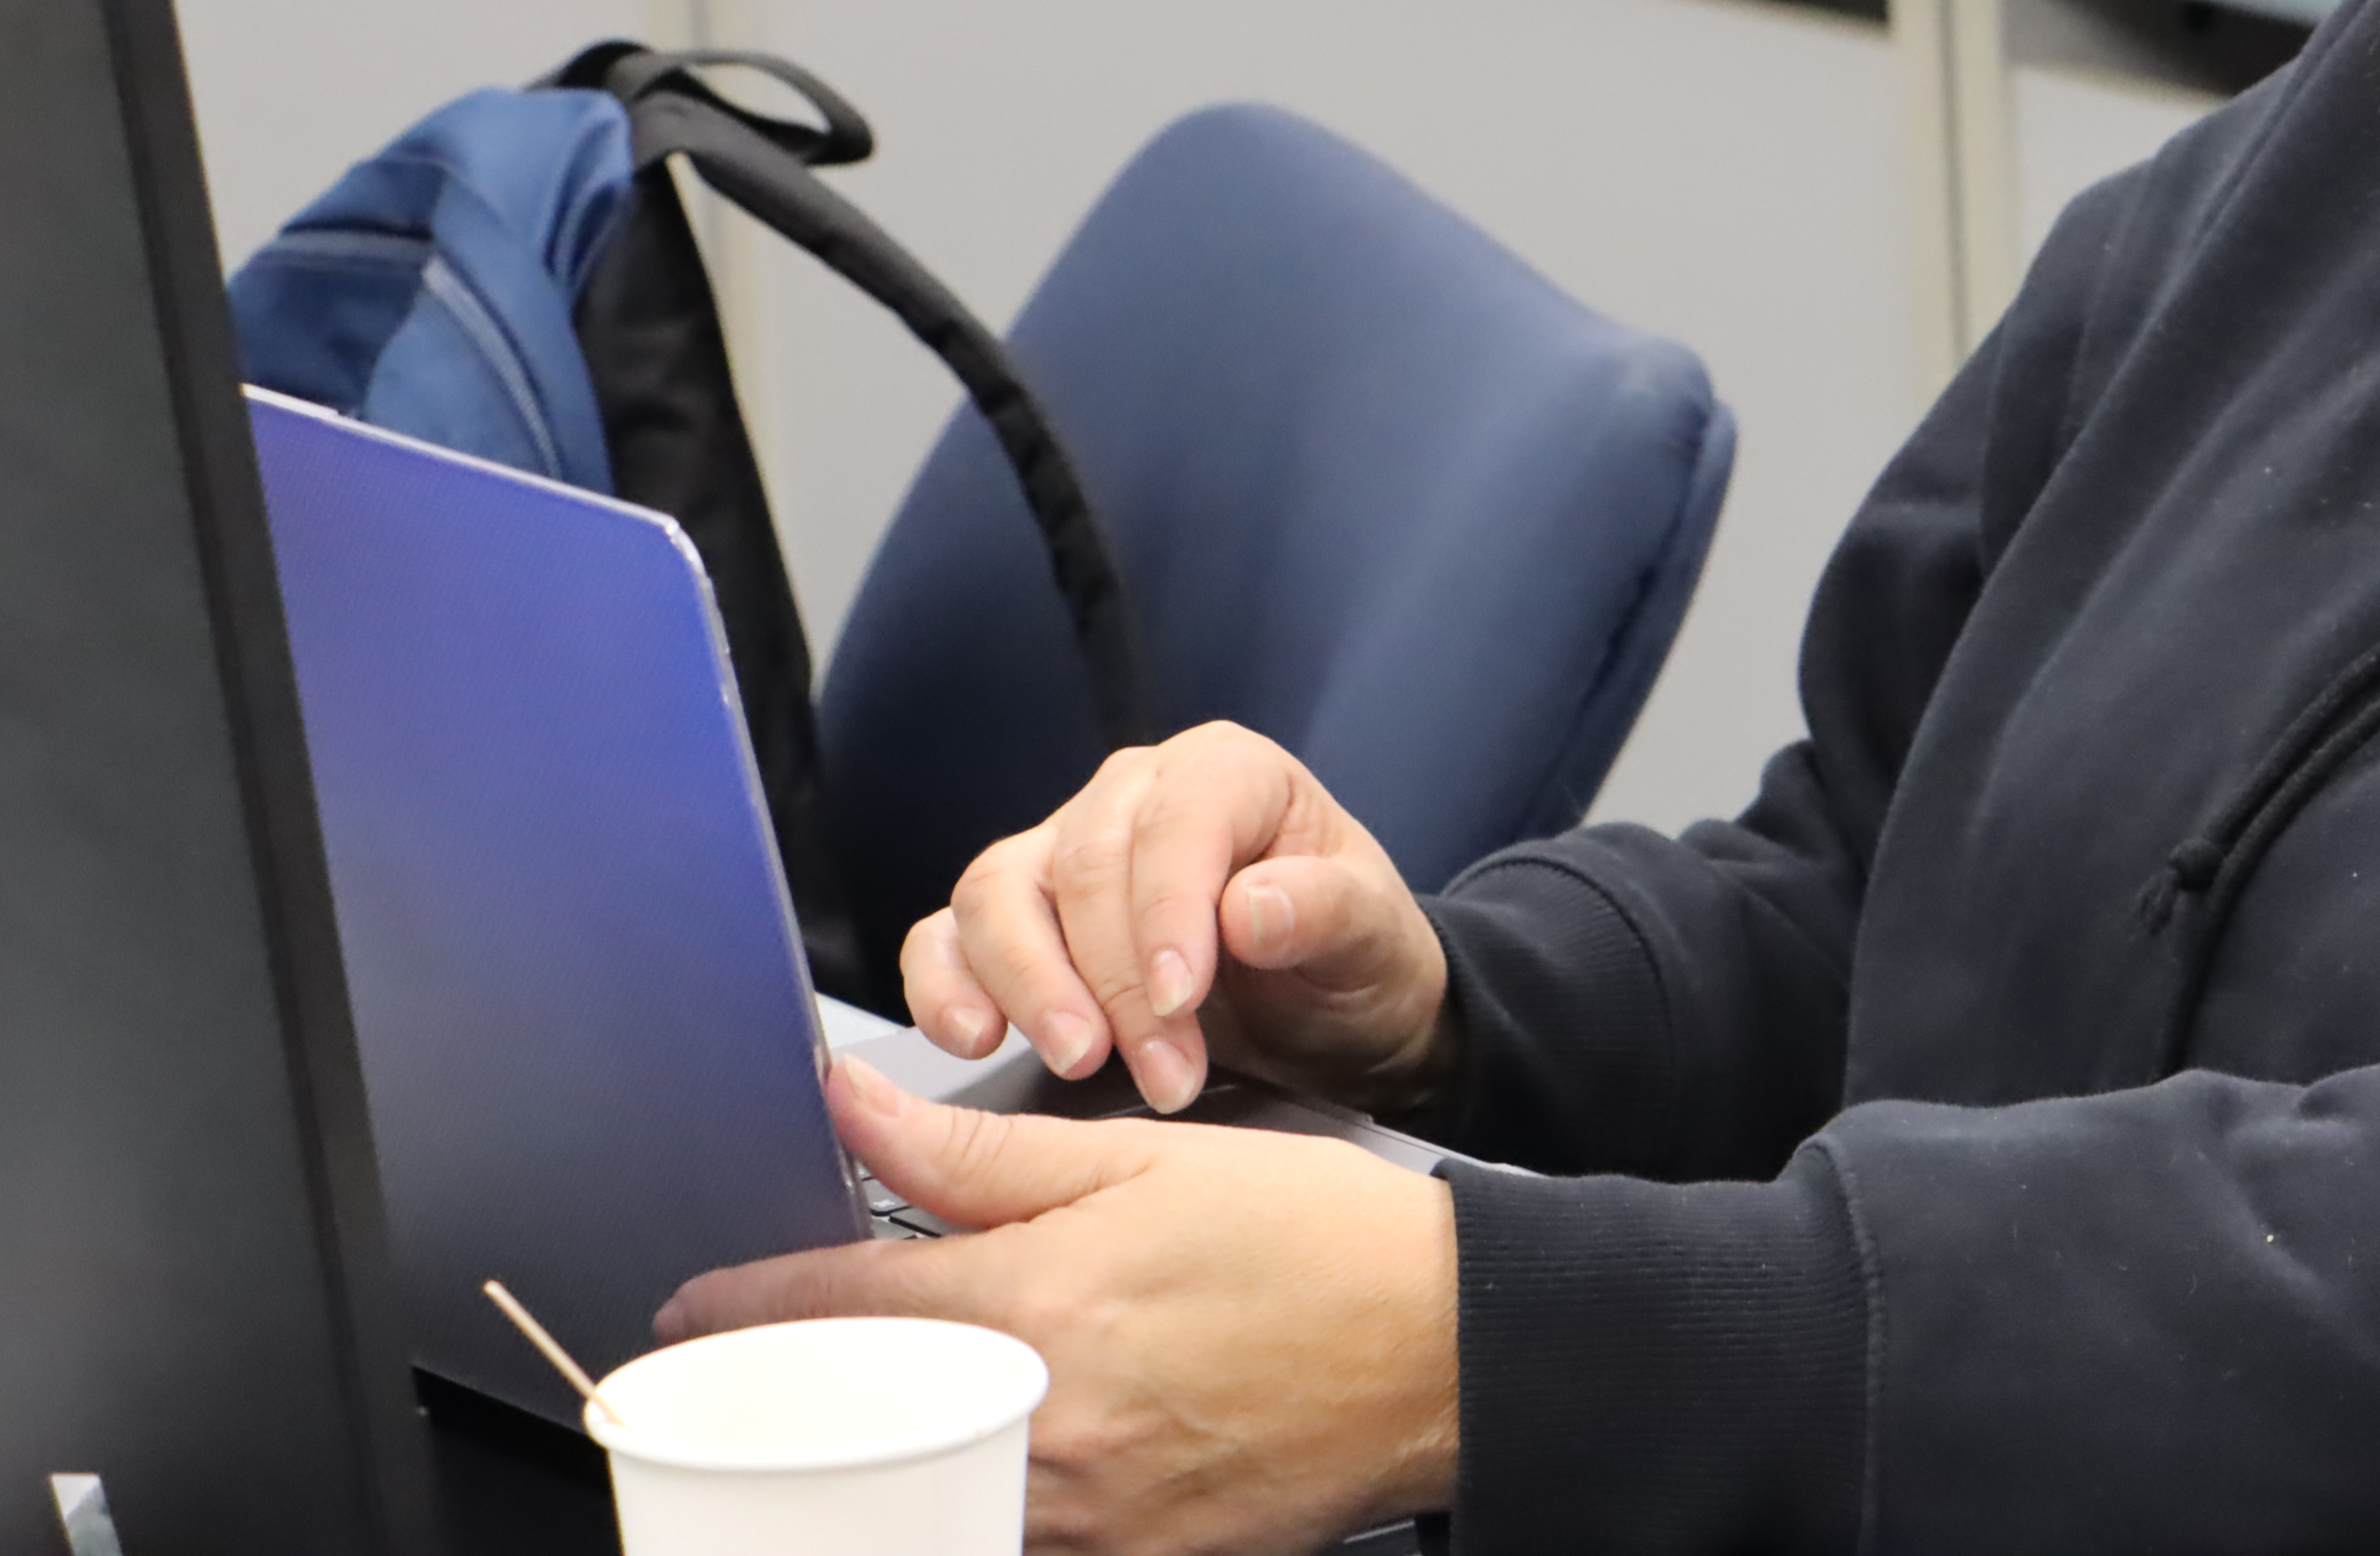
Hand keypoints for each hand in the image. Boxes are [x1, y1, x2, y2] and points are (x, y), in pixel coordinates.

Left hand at [662, 1059, 1458, 1555]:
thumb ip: (980, 1150)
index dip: (748, 1307)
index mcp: (1041, 1306)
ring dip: (872, 1460)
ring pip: (916, 1502)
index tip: (695, 1310)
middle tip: (760, 1376)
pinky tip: (969, 1472)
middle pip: (854, 1425)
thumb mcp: (1143, 1160)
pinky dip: (966, 1513)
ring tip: (859, 1419)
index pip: (838, 1313)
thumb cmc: (1313, 1239)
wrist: (1444, 1346)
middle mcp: (1044, 1426)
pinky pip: (1008, 1547)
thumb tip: (854, 1108)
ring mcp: (1086, 1515)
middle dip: (792, 1399)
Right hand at [908, 724, 1453, 1116]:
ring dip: (1030, 988)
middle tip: (1162, 1073)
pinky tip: (972, 1040)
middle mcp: (1131, 796)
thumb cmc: (1347, 956)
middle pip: (1082, 868)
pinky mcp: (1013, 921)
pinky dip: (944, 987)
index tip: (1181, 1001)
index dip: (1168, 913)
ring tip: (1080, 1061)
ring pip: (998, 894)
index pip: (1175, 823)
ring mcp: (1060, 854)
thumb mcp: (1371, 936)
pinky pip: (947, 937)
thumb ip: (1325, 911)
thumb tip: (1249, 910)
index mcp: (1225, 772)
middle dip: (1116, 983)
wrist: (1329, 1013)